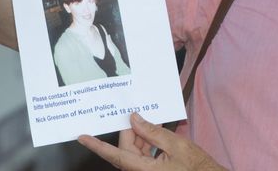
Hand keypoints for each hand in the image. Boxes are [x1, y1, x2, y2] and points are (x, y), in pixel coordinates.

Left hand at [78, 113, 224, 170]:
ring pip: (135, 152)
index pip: (114, 154)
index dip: (96, 145)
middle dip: (131, 130)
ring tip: (151, 119)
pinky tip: (157, 131)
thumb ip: (152, 132)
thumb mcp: (176, 145)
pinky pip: (144, 156)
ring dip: (142, 136)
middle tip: (136, 112)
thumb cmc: (195, 166)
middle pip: (126, 149)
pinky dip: (149, 143)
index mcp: (142, 169)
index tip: (82, 137)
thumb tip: (134, 120)